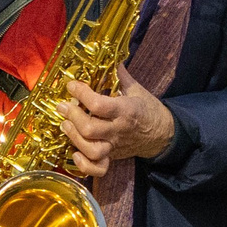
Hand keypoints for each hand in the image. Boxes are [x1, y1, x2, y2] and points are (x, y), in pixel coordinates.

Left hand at [59, 71, 174, 176]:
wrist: (163, 135)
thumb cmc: (149, 110)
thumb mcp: (138, 90)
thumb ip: (121, 76)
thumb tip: (111, 58)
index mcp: (126, 110)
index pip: (99, 105)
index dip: (82, 94)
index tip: (72, 85)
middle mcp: (119, 130)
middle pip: (89, 129)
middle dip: (72, 116)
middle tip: (63, 105)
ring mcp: (115, 145)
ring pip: (91, 149)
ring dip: (73, 137)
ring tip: (65, 125)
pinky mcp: (112, 156)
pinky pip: (98, 168)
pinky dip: (84, 165)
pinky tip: (75, 153)